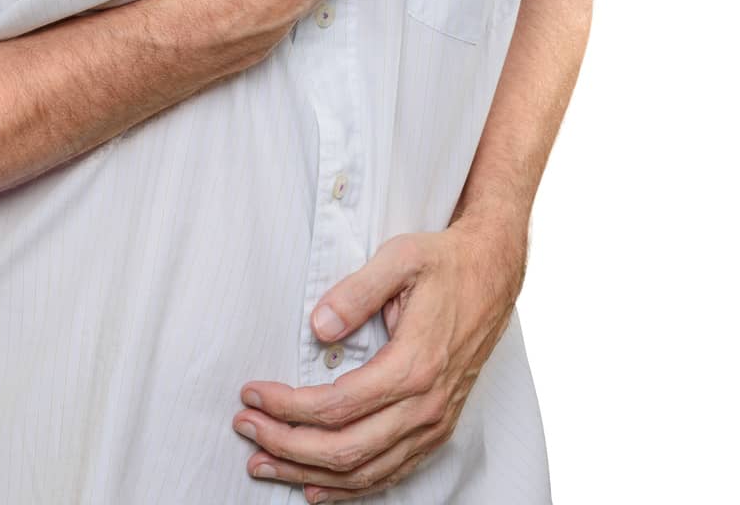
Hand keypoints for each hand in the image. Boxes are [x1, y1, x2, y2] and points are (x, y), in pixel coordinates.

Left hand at [230, 214, 526, 499]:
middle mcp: (426, 406)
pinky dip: (349, 488)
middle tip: (245, 429)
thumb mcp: (401, 257)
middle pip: (345, 449)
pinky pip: (389, 473)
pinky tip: (315, 486)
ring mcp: (434, 424)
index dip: (288, 407)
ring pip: (365, 472)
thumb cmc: (444, 263)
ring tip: (264, 463)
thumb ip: (357, 290)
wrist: (493, 275)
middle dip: (287, 445)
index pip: (337, 405)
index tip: (252, 395)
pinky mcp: (436, 429)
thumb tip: (318, 326)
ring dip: (309, 474)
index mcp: (415, 365)